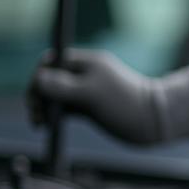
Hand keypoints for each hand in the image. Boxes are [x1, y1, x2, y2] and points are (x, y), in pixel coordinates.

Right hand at [27, 49, 188, 144]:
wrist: (154, 122)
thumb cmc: (125, 105)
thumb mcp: (91, 94)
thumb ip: (64, 86)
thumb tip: (38, 78)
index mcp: (87, 63)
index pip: (53, 61)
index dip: (39, 76)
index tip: (34, 95)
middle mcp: (86, 75)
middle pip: (51, 79)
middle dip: (38, 95)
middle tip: (34, 114)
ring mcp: (88, 92)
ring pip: (57, 96)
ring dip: (44, 107)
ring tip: (39, 123)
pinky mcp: (91, 109)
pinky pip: (66, 109)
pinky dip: (55, 116)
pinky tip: (47, 127)